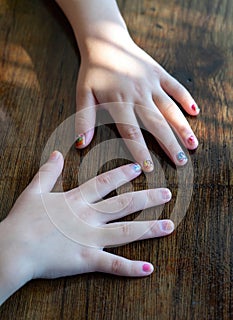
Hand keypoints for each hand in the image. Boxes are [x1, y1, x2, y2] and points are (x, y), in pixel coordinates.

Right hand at [0, 151, 173, 304]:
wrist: (14, 248)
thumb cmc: (22, 220)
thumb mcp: (34, 191)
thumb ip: (48, 172)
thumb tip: (57, 154)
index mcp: (76, 200)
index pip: (104, 183)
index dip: (122, 174)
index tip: (139, 168)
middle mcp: (89, 217)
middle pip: (124, 205)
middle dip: (147, 198)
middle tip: (167, 194)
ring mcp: (90, 238)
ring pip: (126, 232)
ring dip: (149, 229)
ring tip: (169, 226)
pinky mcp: (87, 260)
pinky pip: (113, 265)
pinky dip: (131, 268)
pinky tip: (149, 268)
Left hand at [75, 36, 198, 170]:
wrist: (106, 41)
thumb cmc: (93, 71)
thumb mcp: (83, 94)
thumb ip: (84, 119)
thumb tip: (81, 145)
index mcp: (119, 102)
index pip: (131, 132)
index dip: (141, 151)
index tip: (150, 168)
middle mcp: (138, 95)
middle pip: (157, 124)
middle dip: (170, 145)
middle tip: (181, 163)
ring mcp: (151, 84)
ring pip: (170, 108)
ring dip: (182, 127)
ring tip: (192, 144)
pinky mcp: (159, 74)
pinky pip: (176, 87)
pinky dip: (186, 98)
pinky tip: (195, 112)